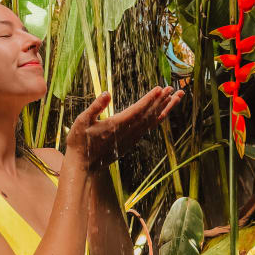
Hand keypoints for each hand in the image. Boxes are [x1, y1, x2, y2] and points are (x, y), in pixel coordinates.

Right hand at [66, 86, 183, 170]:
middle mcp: (127, 132)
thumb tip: (107, 93)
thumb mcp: (81, 121)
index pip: (137, 110)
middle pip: (149, 115)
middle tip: (174, 89)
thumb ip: (96, 106)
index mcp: (116, 125)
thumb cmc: (79, 142)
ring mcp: (129, 139)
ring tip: (175, 98)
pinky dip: (156, 120)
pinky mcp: (129, 144)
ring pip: (151, 122)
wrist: (82, 166)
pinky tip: (162, 114)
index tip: (161, 89)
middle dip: (162, 101)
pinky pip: (147, 129)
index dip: (149, 99)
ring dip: (164, 109)